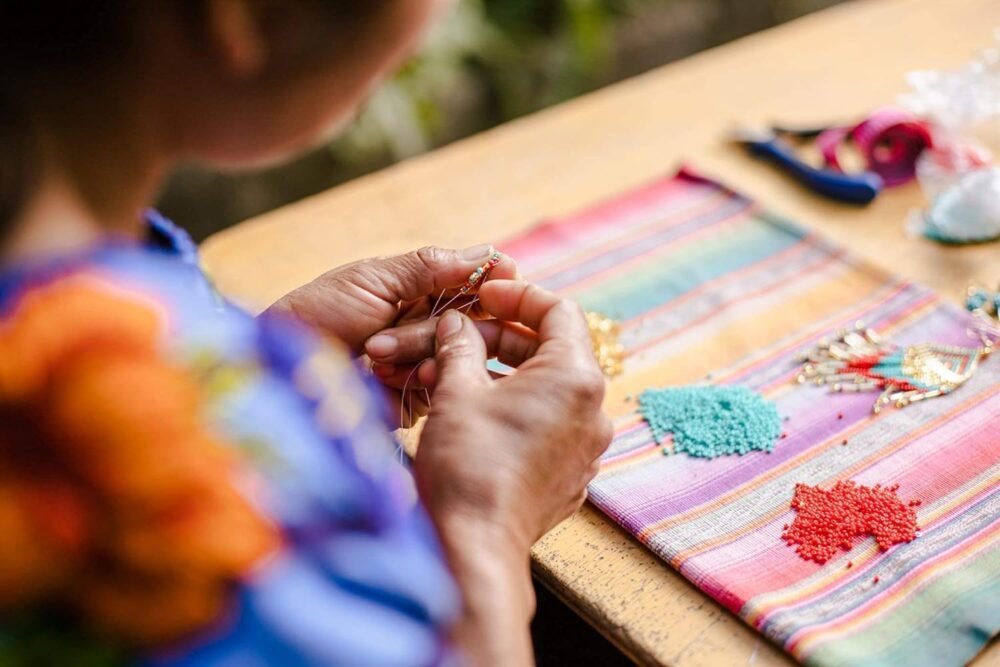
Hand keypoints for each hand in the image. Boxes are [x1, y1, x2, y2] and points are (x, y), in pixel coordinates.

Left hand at [265, 245, 516, 424]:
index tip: (501, 280)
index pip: (475, 285)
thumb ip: (431, 267)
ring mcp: (424, 363)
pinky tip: (381, 376)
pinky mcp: (417, 399)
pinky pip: (441, 387)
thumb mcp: (372, 280)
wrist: (283, 369)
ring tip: (371, 353)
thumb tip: (489, 252)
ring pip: (458, 354)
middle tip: (386, 328)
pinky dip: (413, 379)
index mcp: (419, 289)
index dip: (491, 283)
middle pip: (472, 320)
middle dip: (433, 323)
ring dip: (415, 349)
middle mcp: (429, 325)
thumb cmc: (318, 314)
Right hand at [412, 282, 612, 664]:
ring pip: (548, 391)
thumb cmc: (468, 466)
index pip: (558, 311)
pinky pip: (548, 427)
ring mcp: (586, 449)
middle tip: (457, 338)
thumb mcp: (456, 391)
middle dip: (501, 339)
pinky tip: (475, 417)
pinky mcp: (570, 478)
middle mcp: (593, 412)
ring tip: (455, 378)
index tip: (482, 297)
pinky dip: (516, 411)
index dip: (517, 296)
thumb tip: (457, 324)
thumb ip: (460, 345)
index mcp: (575, 378)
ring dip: (504, 375)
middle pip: (553, 350)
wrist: (474, 547)